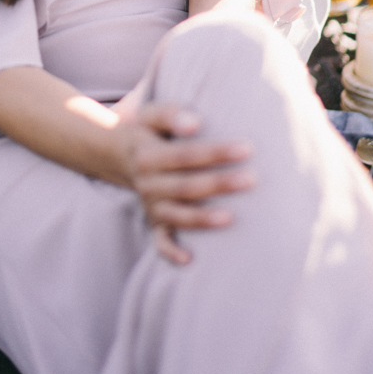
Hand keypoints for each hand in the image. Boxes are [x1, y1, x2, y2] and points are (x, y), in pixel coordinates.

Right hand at [115, 102, 253, 264]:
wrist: (121, 154)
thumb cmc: (149, 129)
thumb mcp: (152, 113)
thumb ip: (172, 114)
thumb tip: (194, 123)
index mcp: (147, 155)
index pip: (184, 155)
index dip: (215, 152)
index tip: (247, 148)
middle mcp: (147, 183)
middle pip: (185, 186)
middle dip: (219, 184)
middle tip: (252, 180)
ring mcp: (150, 206)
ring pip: (178, 215)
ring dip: (203, 219)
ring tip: (232, 218)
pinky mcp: (154, 222)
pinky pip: (160, 241)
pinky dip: (171, 252)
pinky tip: (190, 260)